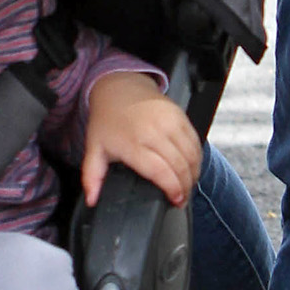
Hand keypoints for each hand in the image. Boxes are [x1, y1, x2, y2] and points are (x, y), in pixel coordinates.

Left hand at [82, 73, 201, 208]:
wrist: (118, 88)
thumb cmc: (107, 121)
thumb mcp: (94, 149)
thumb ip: (92, 177)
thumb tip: (92, 200)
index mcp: (132, 143)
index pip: (161, 171)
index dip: (172, 189)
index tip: (175, 201)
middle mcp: (154, 130)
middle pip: (179, 165)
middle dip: (185, 187)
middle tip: (182, 199)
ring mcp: (169, 121)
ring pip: (191, 154)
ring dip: (194, 173)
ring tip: (188, 186)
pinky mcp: (179, 114)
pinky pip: (195, 141)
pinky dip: (197, 158)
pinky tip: (192, 168)